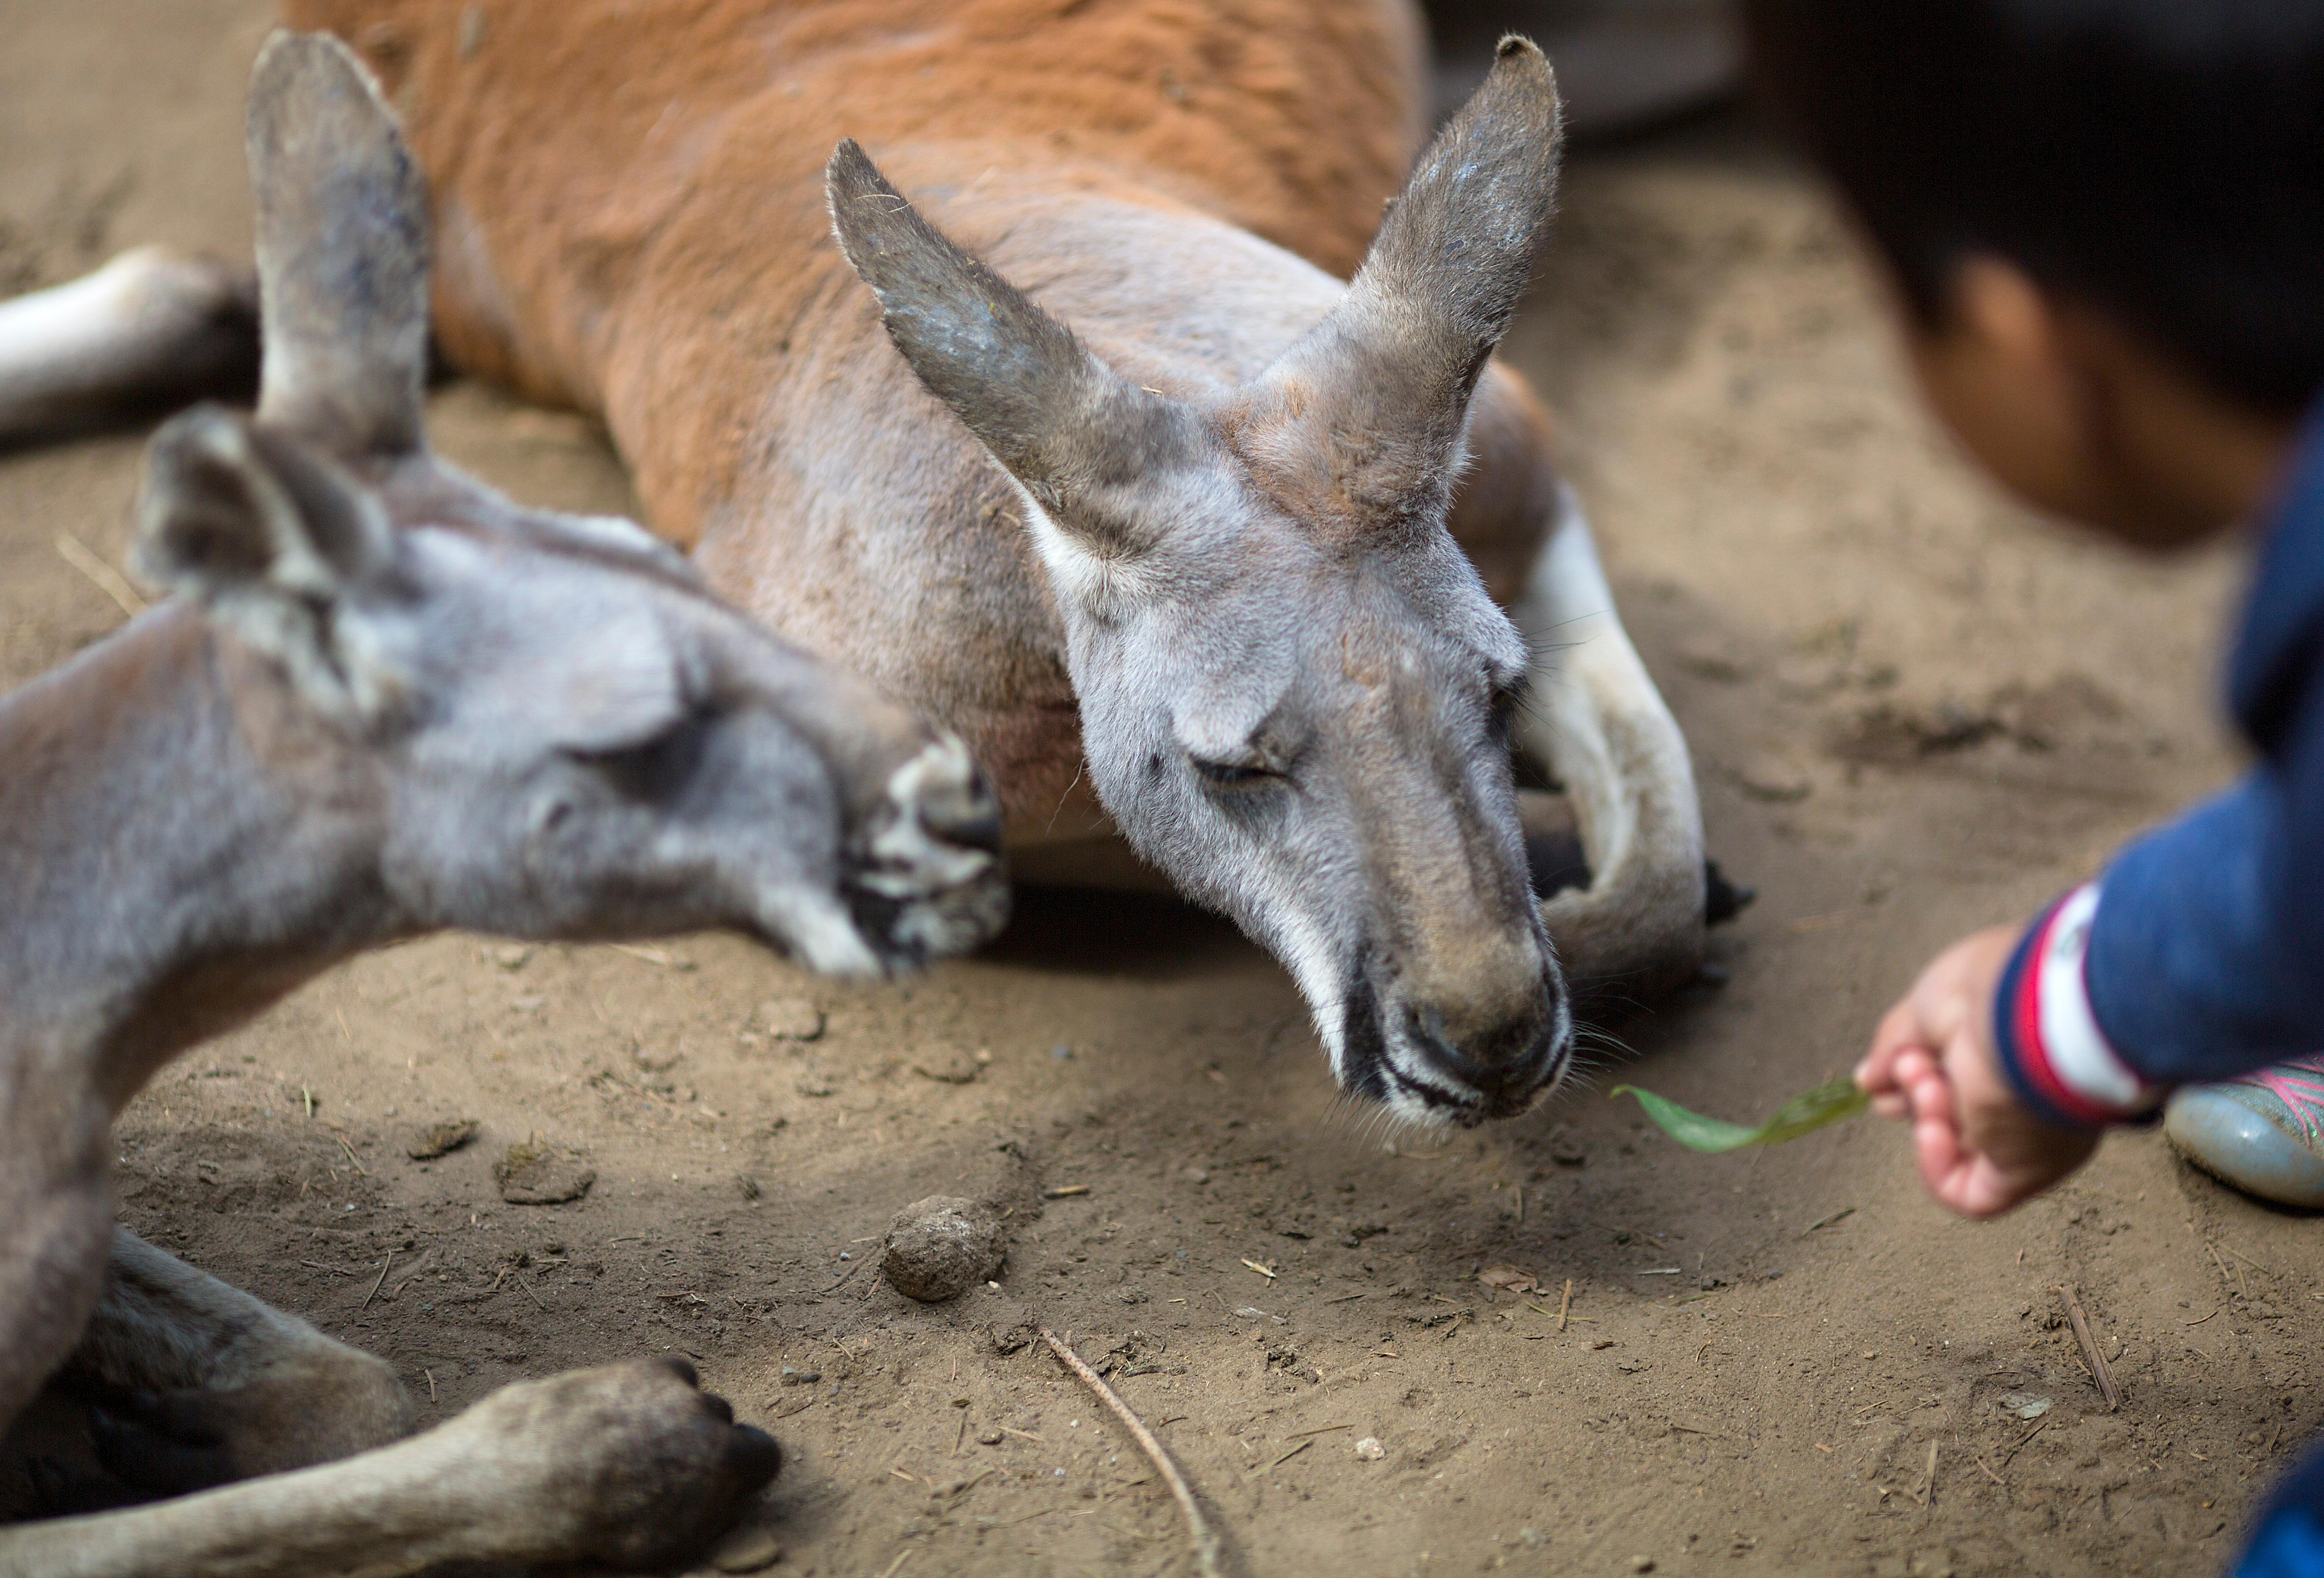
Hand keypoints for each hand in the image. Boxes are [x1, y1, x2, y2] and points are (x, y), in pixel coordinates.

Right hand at [1858, 927, 2098, 1217]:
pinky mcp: (2022, 1173)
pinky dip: (1936, 1166)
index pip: (1958, 1081)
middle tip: (1910, 1064)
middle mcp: (2025, 1099)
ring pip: (1956, 1146)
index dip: (1917, 1074)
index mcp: (2012, 1053)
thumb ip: (1895, 1045)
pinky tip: (1932, 1128)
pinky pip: (1969, 1196)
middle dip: (1916, 1087)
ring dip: (1925, 1112)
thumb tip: (1865, 1080)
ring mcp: (2026, 1139)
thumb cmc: (1989, 993)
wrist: (2030, 1013)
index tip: (1896, 1060)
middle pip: (1951, 1112)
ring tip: (1924, 1076)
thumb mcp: (1928, 1005)